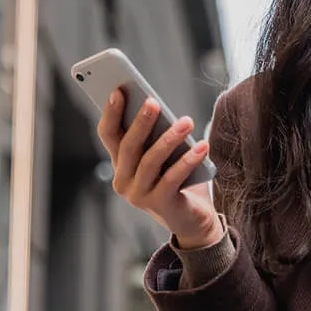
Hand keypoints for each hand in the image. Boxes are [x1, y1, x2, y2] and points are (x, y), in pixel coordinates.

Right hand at [97, 89, 224, 247]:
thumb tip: (156, 106)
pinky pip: (172, 178)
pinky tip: (202, 146)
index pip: (107, 135)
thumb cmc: (177, 179)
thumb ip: (155, 136)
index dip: (110, 113)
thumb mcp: (163, 155)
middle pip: (128, 146)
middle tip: (153, 102)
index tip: (118, 90)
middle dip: (141, 122)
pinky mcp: (160, 205)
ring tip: (187, 122)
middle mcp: (123, 180)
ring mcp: (139, 195)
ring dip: (169, 139)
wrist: (191, 219)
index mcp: (119, 163)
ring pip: (150, 161)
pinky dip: (188, 161)